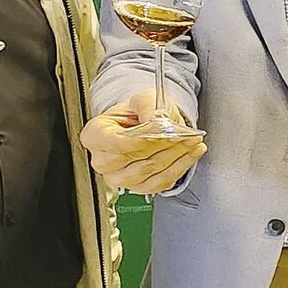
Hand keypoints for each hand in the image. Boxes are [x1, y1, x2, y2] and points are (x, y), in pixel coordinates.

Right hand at [80, 89, 205, 193]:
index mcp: (94, 135)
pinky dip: (181, 166)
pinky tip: (191, 152)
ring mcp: (120, 178)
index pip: (118, 144)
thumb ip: (149, 108)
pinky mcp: (139, 187)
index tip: (164, 131)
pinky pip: (162, 182)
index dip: (143, 139)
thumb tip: (158, 123)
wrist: (146, 123)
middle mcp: (103, 161)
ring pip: (151, 171)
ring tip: (192, 141)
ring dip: (176, 156)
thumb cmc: (138, 112)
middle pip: (135, 159)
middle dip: (163, 146)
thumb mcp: (143, 99)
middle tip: (185, 135)